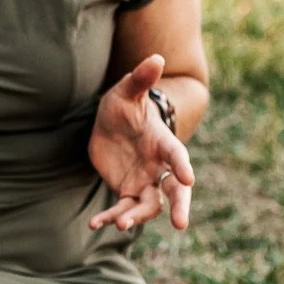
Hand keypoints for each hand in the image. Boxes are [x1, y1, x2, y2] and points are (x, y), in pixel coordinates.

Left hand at [88, 54, 195, 233]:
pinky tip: (94, 224)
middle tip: (182, 225)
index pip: (176, 155)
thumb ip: (141, 79)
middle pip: (174, 190)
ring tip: (119, 225)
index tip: (188, 178)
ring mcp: (144, 181)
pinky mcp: (127, 190)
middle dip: (179, 206)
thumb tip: (156, 58)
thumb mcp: (127, 91)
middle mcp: (158, 166)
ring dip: (135, 216)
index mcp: (163, 142)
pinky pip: (121, 208)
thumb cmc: (124, 105)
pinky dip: (110, 217)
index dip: (182, 166)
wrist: (111, 124)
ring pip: (147, 205)